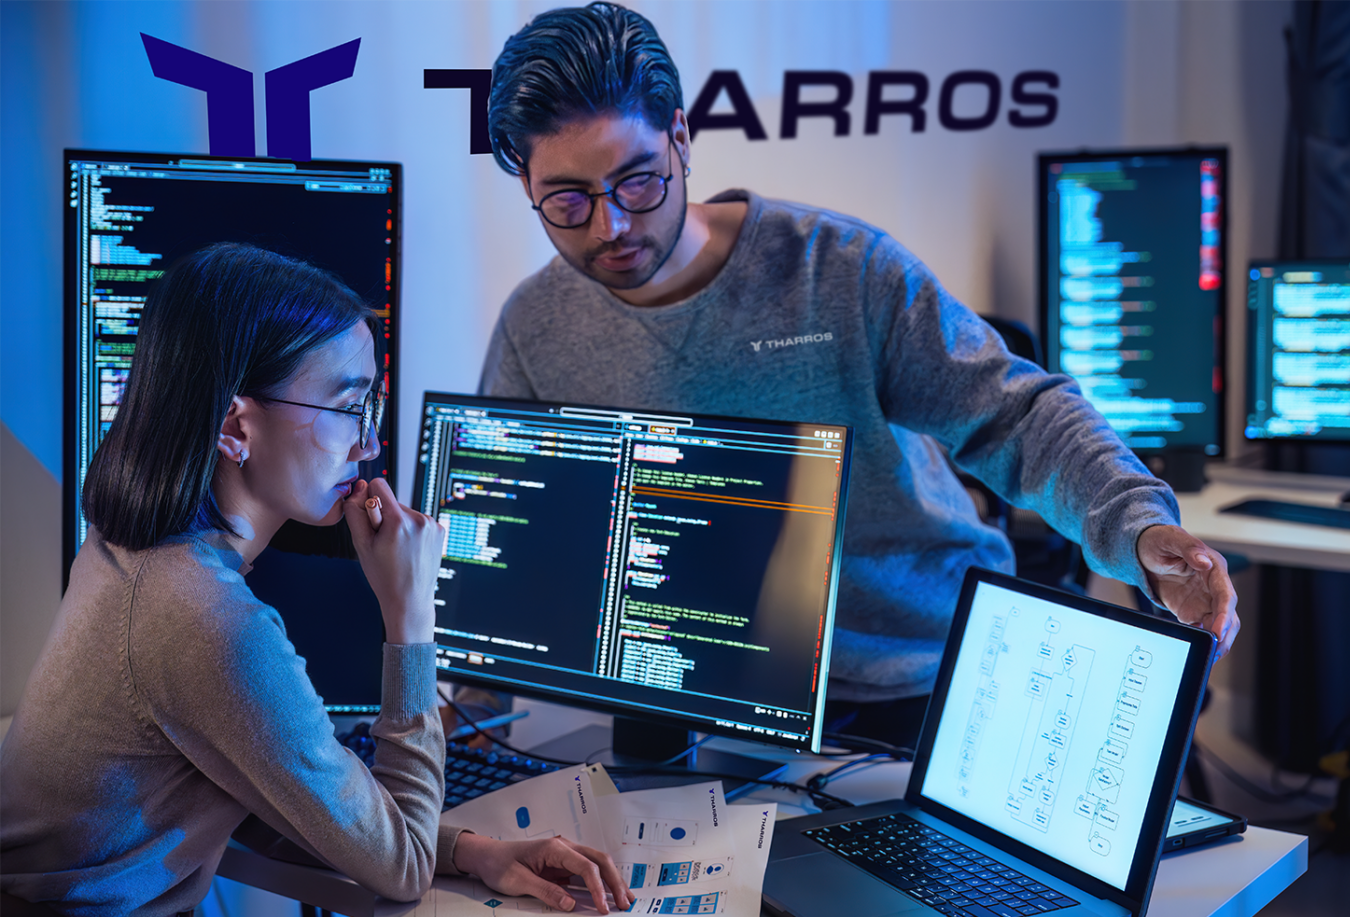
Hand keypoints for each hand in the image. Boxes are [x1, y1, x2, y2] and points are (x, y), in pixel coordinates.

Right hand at [342, 478, 445, 643]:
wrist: (409, 600)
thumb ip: (355, 513)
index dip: (368, 500)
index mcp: (399, 521)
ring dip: (398, 526)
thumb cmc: (384, 576)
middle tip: (384, 544)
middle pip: (392, 502)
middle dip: (384, 518)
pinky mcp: (439, 530)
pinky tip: (409, 550)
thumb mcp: (361, 545)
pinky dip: (411, 531)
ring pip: (405, 512)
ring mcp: (432, 525)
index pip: (379, 485)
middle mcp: (419, 519)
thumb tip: (359, 488)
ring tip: (397, 550)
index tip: (370, 520)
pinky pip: (418, 521)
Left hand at [453, 834, 634, 913]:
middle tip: (625, 903)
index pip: (585, 867)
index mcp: (554, 848)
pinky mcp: (563, 865)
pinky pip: (587, 872)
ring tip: (625, 898)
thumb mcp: (518, 881)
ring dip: (612, 880)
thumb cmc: (500, 864)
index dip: (598, 888)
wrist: (487, 856)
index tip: (603, 908)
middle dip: (615, 882)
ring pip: (597, 864)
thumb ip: (545, 891)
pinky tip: (607, 893)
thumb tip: (570, 904)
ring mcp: (565, 855)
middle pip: (599, 861)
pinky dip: (600, 882)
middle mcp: (564, 847)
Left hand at [1135, 525, 1239, 656]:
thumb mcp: (1170, 539)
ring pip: (1219, 625)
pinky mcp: (1192, 610)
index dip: (1224, 615)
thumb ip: (1188, 549)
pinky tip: (1196, 648)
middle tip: (1215, 652)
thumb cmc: (1159, 540)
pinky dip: (1202, 640)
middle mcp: (1214, 587)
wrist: (1143, 550)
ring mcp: (1204, 600)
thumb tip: (1204, 562)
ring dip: (1216, 641)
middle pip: (1228, 615)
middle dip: (1224, 635)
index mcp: (1214, 568)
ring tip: (1208, 656)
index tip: (1218, 631)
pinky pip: (1202, 629)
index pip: (1225, 595)